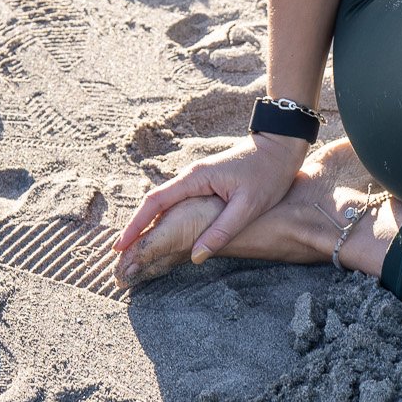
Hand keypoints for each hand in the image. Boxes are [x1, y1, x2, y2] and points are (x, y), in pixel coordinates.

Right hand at [113, 132, 307, 265]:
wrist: (281, 145)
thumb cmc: (269, 173)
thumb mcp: (248, 206)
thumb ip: (221, 231)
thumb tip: (196, 256)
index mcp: (196, 178)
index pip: (155, 202)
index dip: (136, 225)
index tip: (119, 245)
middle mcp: (191, 176)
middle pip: (154, 203)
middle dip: (136, 227)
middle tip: (121, 255)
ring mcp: (197, 178)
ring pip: (166, 203)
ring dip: (149, 222)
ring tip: (135, 248)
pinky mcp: (205, 182)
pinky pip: (178, 201)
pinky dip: (165, 216)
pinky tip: (163, 232)